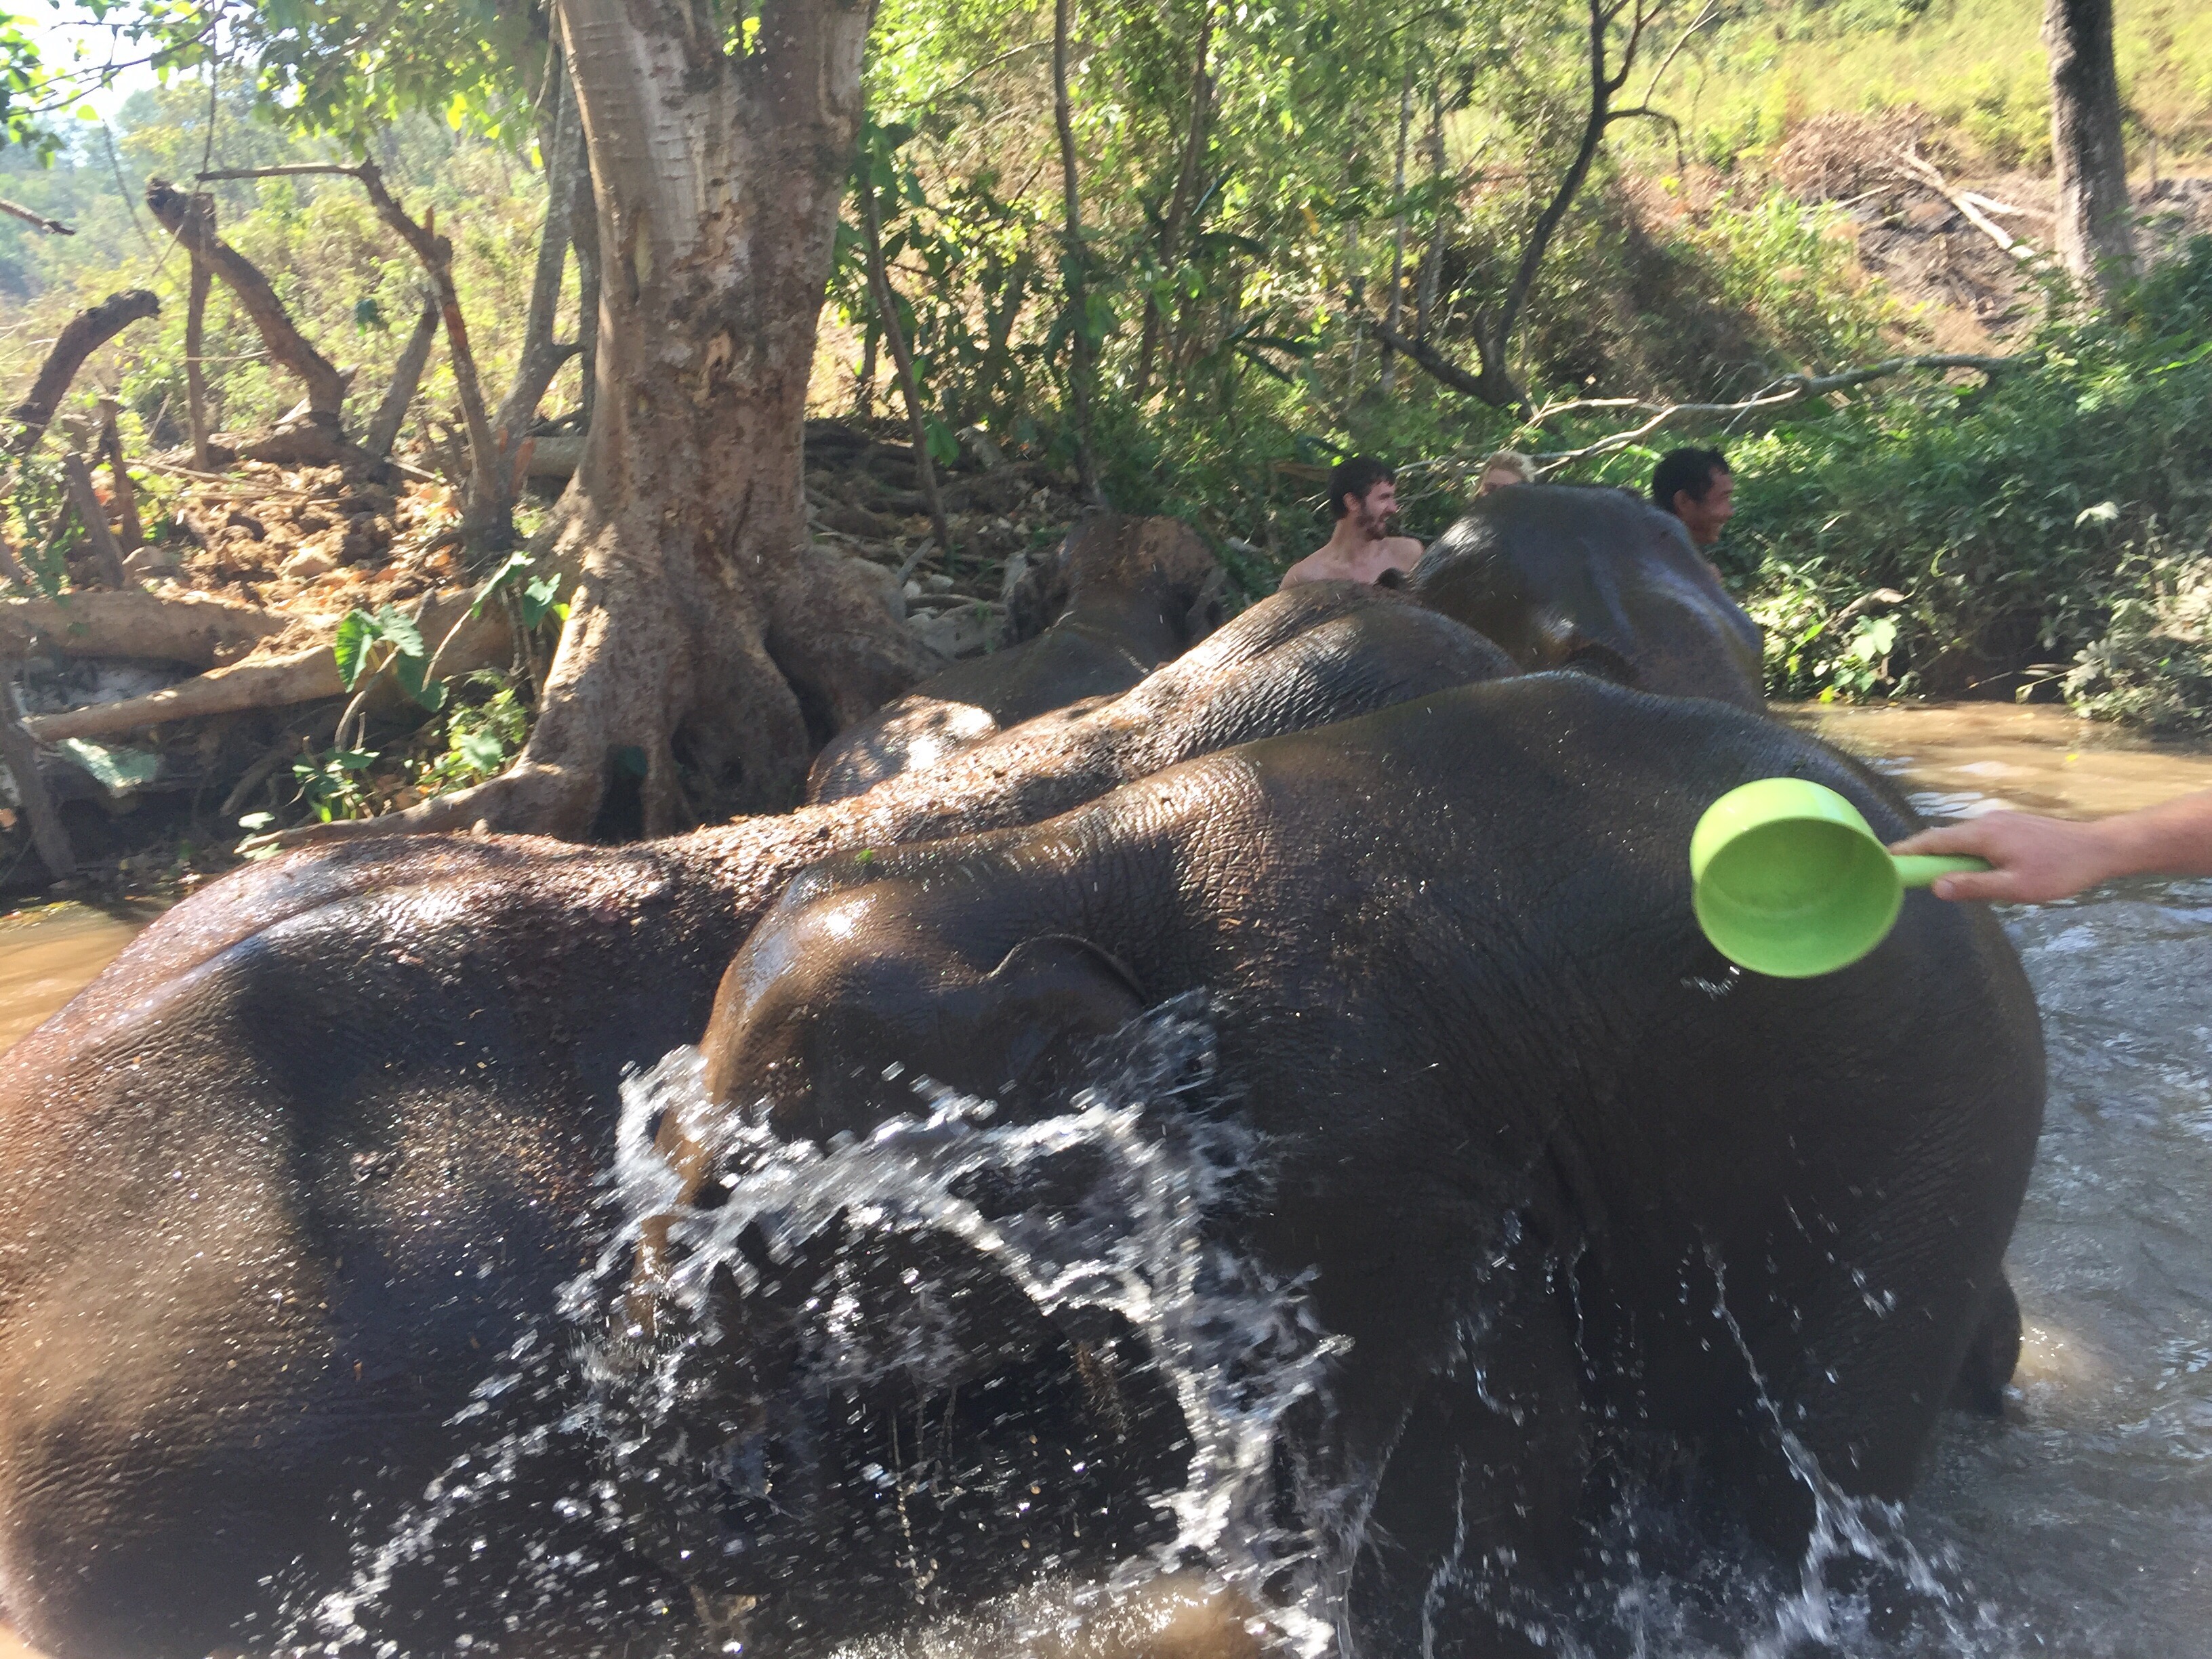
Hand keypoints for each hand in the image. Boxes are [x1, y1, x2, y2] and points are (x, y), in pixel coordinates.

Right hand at [1887, 812, 2120, 902]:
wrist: (2101, 848)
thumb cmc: (2060, 871)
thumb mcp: (2015, 887)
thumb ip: (1973, 886)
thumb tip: (1936, 887)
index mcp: (1982, 834)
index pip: (1933, 841)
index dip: (1907, 850)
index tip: (1885, 858)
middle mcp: (1986, 821)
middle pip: (1944, 837)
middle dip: (1924, 854)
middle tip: (1908, 874)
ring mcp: (2000, 820)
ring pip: (1963, 838)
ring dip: (1949, 855)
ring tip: (1943, 877)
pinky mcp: (2013, 825)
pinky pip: (1978, 837)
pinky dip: (1966, 851)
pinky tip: (1975, 868)